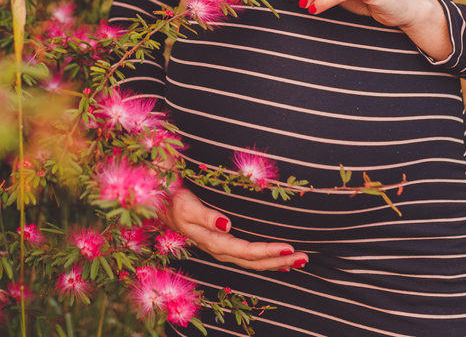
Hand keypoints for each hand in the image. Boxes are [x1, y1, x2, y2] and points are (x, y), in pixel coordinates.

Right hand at [160, 187, 308, 270]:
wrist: (161, 206)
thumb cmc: (174, 202)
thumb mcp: (187, 206)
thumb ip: (207, 216)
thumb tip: (227, 224)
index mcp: (214, 242)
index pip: (247, 251)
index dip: (269, 251)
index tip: (290, 247)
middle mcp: (220, 250)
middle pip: (255, 262)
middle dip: (281, 261)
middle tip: (304, 257)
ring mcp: (223, 250)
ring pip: (254, 263)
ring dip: (278, 263)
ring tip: (300, 261)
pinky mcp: (224, 246)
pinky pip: (249, 258)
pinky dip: (268, 260)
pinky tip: (280, 260)